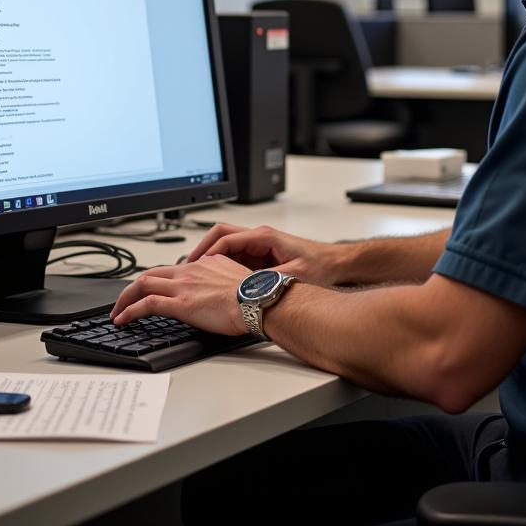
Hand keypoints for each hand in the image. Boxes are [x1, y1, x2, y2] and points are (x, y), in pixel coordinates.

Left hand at [109, 254, 248, 333]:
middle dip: (132, 287)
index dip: (157, 279)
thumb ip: (220, 279)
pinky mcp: (180, 304)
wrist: (257, 300)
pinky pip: (146, 304)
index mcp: (204, 264)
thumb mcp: (234, 278)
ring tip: (117, 311)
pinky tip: (123, 320)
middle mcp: (190, 271)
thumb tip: (218, 289)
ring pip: (143, 284)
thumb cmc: (253, 295)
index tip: (152, 289)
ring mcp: (183, 286)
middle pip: (151, 273)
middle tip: (124, 299)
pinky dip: (130, 311)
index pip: (172, 268)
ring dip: (125, 298)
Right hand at [187, 223, 338, 285]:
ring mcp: (260, 245)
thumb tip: (247, 289)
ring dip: (211, 259)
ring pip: (226, 247)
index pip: (225, 237)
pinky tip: (216, 281)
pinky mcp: (262, 255)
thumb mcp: (293, 276)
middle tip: (189, 267)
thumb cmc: (320, 265)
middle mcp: (259, 237)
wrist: (336, 264)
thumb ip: (268, 281)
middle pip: (221, 236)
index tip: (194, 264)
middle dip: (203, 249)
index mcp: (264, 237)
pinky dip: (222, 266)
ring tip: (197, 276)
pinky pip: (235, 257)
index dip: (207, 251)